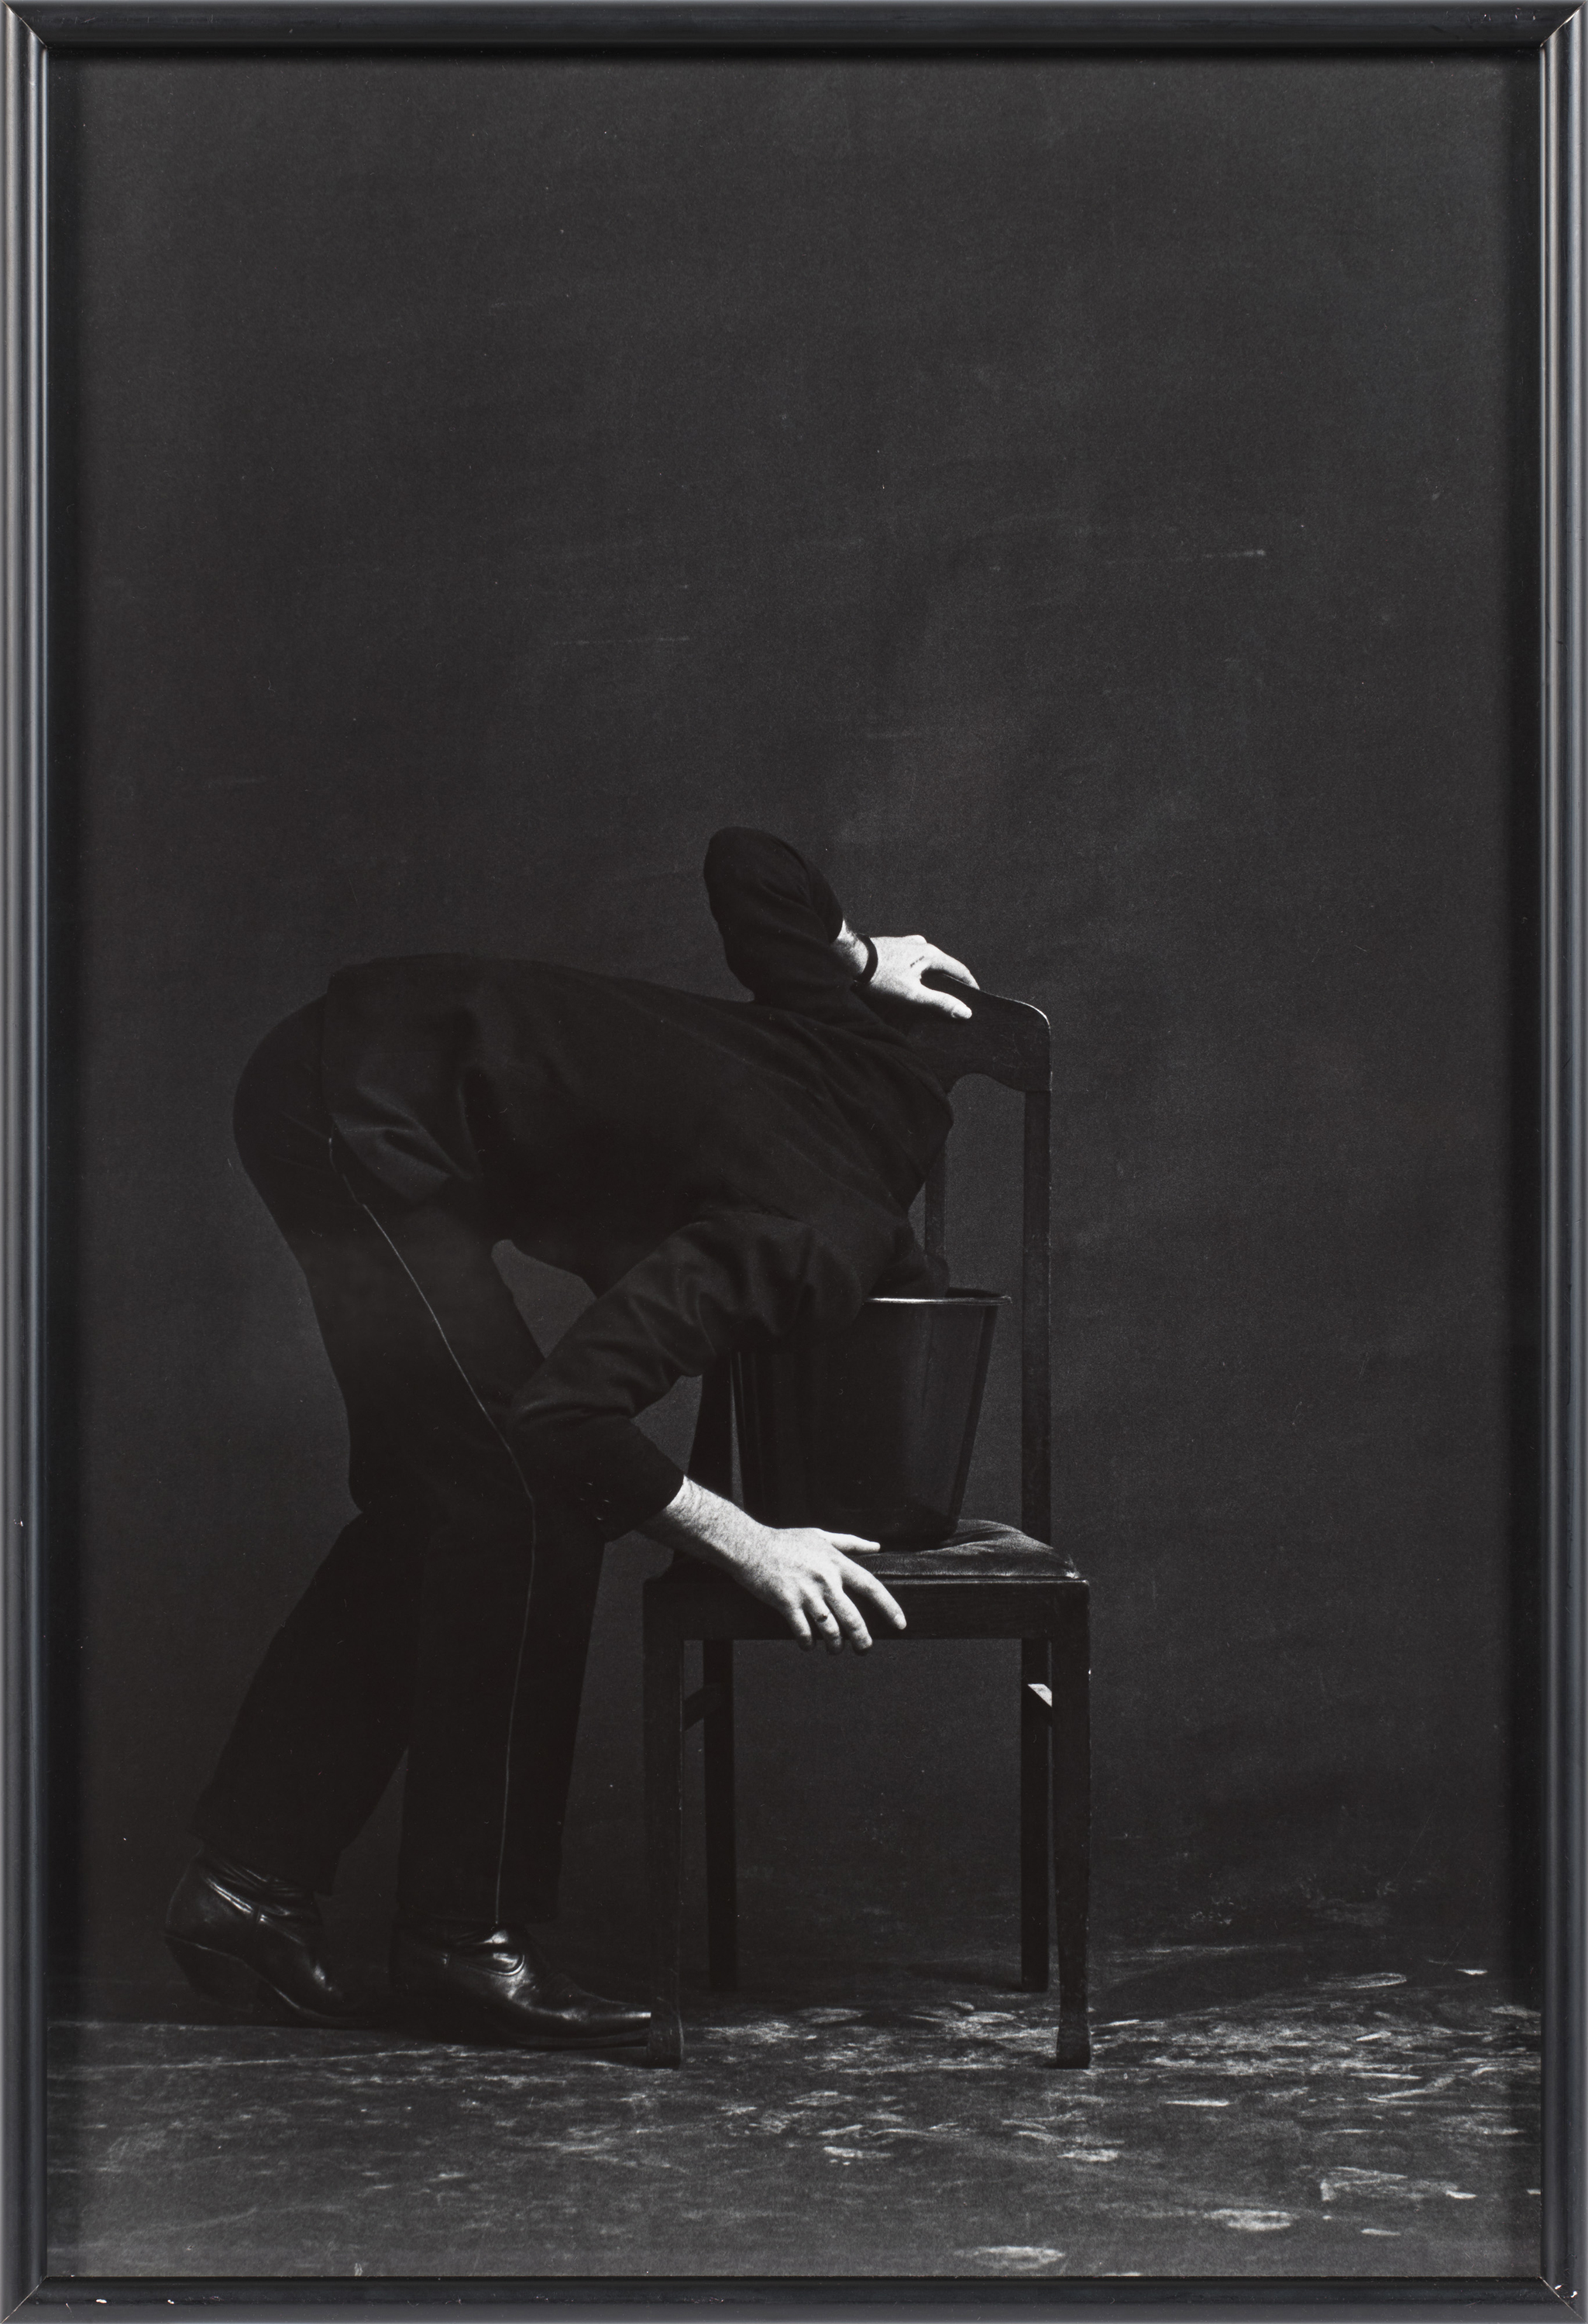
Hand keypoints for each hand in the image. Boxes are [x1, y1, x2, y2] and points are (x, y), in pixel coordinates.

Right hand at [735, 1526, 907, 1652]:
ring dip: (835, 1646)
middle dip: (862, 1640)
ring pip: (830, 1630)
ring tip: (835, 1650)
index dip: (889, 1607)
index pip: (871, 1586)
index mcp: (837, 1563)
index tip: (901, 1624)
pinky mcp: (787, 1603)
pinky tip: (809, 1645)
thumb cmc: (786, 1541)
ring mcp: (806, 1593)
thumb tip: (876, 1546)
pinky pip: (804, 1632)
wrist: (751, 1546)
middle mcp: (825, 1580)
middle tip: (865, 1650)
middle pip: (853, 1618)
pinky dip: (808, 1643)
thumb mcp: (821, 1536)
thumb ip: (850, 1543)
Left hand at [870, 936, 978, 1019]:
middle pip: (945, 965)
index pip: (960, 970)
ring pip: (930, 962)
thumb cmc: (881, 977)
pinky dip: (922, 970)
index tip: (976, 996)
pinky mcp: (897, 947)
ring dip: (936, 975)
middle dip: (952, 982)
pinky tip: (915, 980)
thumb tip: (965, 1011)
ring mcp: (909, 944)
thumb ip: (940, 1002)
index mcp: (932, 955)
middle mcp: (923, 945)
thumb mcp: (913, 994)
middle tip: (956, 998)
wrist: (852, 959)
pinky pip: (917, 959)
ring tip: (936, 991)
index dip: (970, 984)